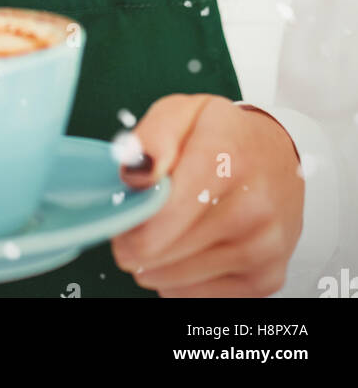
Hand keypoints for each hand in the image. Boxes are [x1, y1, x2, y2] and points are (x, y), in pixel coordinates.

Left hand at [110, 94, 303, 297]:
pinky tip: (190, 248)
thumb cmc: (225, 136)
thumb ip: (151, 138)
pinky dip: (181, 278)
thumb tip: (135, 175)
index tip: (126, 211)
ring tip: (168, 229)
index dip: (129, 222)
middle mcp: (252, 208)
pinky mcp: (266, 279)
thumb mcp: (183, 112)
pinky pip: (196, 296)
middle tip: (143, 218)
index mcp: (226, 159)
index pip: (161, 217)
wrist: (281, 157)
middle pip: (159, 253)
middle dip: (137, 239)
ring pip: (173, 279)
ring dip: (158, 261)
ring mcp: (263, 248)